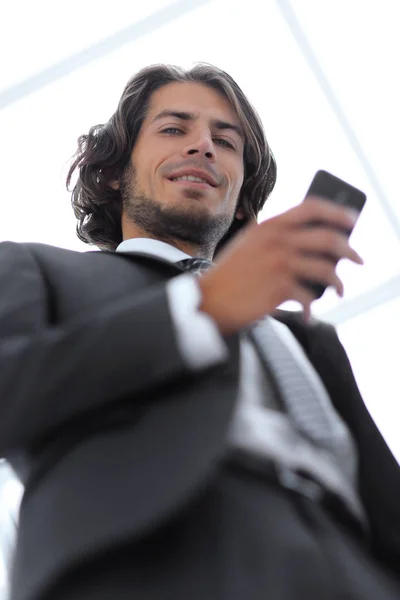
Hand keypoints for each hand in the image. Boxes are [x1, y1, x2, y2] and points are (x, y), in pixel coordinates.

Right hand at [199, 197, 362, 333]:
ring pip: (327, 269)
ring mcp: (279, 263)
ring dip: (338, 282)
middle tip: (358, 259)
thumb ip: (277, 238)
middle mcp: (277, 240)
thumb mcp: (250, 245)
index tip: (351, 220)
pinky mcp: (279, 288)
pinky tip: (308, 315)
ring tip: (340, 290)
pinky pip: (310, 297)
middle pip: (328, 238)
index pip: (312, 207)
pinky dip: (311, 309)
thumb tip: (318, 248)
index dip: (336, 212)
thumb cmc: (230, 275)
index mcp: (270, 225)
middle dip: (349, 249)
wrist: (209, 300)